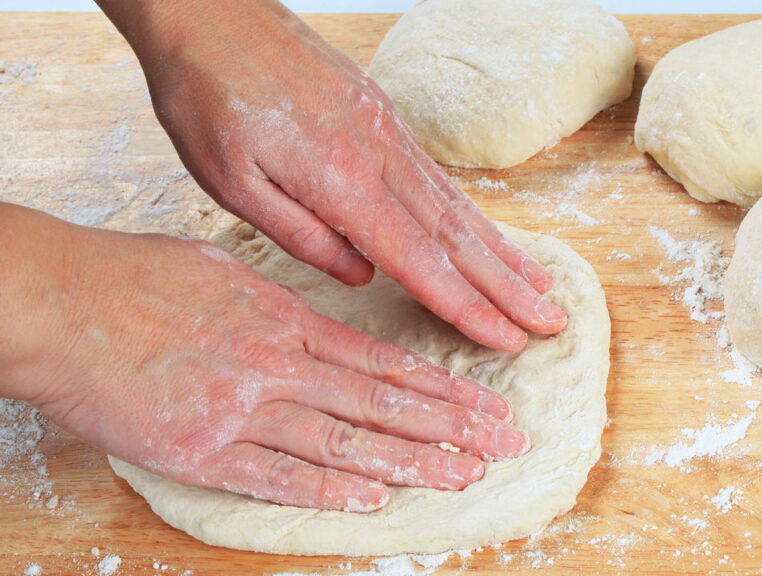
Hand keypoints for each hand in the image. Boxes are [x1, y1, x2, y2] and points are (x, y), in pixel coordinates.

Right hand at [1, 205, 528, 511]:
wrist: (60, 304)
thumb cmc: (136, 279)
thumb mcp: (225, 269)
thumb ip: (281, 297)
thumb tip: (322, 313)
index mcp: (287, 320)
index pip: (385, 364)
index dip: (445, 390)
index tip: (489, 407)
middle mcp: (278, 365)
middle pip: (382, 404)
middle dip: (451, 428)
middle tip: (505, 446)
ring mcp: (242, 408)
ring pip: (343, 442)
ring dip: (409, 463)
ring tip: (462, 476)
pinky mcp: (200, 449)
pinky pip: (274, 476)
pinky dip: (325, 491)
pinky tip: (370, 500)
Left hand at [98, 0, 565, 350]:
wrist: (212, 14)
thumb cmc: (208, 97)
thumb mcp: (229, 181)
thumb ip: (299, 233)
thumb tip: (360, 275)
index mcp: (341, 180)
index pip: (418, 259)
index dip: (466, 305)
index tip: (508, 338)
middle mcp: (380, 156)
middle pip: (456, 236)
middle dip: (507, 287)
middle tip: (549, 322)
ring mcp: (389, 133)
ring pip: (458, 205)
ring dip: (503, 251)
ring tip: (541, 285)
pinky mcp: (386, 117)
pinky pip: (441, 178)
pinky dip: (474, 214)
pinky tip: (488, 235)